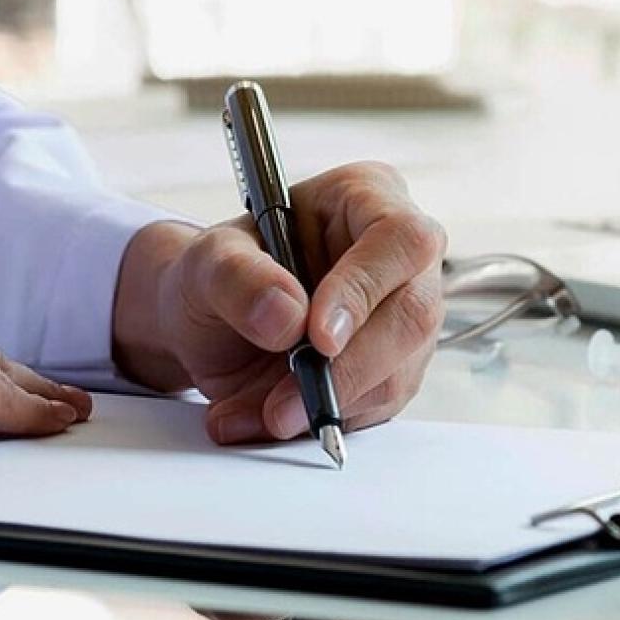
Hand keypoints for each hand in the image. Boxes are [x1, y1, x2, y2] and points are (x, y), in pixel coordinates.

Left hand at [112, 162, 445, 444]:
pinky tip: (275, 416)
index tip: (318, 338)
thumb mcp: (206, 262)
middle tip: (283, 405)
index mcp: (367, 198)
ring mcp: (406, 316)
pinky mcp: (395, 368)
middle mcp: (402, 257)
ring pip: (399, 372)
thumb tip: (287, 317)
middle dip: (347, 370)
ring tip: (258, 413)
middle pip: (413, 315)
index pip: (399, 239)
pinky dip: (324, 421)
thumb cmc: (220, 274)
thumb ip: (237, 279)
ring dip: (327, 405)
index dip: (365, 289)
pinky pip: (378, 406)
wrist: (213, 324)